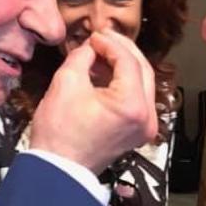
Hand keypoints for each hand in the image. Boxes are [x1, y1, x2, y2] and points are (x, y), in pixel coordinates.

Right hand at [31, 29, 157, 173]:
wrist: (58, 170)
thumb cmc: (59, 133)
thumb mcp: (66, 82)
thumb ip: (82, 56)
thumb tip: (91, 48)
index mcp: (132, 105)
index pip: (128, 61)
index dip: (111, 43)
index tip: (94, 36)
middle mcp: (146, 117)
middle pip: (143, 69)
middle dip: (122, 50)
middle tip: (103, 38)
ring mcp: (145, 126)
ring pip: (142, 83)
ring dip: (124, 65)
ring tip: (101, 53)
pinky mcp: (137, 131)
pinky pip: (136, 98)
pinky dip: (123, 82)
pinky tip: (104, 72)